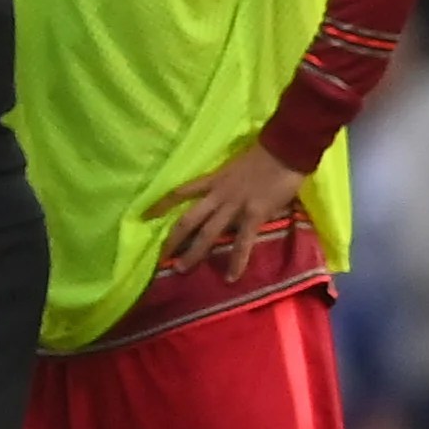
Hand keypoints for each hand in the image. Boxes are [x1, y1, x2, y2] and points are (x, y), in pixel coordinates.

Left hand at [156, 139, 311, 276]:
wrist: (284, 151)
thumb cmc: (264, 155)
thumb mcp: (236, 167)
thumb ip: (228, 184)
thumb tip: (226, 198)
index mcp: (213, 180)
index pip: (180, 192)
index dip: (161, 204)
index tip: (144, 216)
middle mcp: (218, 194)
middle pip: (188, 219)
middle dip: (173, 239)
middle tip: (161, 257)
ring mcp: (234, 205)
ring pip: (207, 233)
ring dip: (194, 253)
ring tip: (182, 270)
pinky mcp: (253, 214)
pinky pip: (242, 241)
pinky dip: (237, 260)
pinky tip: (231, 277)